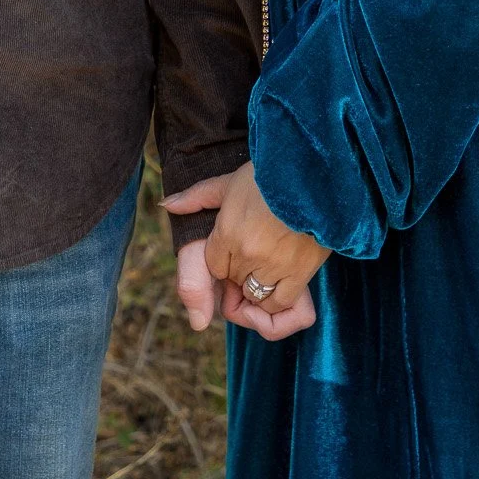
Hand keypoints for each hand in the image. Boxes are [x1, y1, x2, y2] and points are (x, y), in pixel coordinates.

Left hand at [165, 164, 326, 341]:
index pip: (215, 267)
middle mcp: (247, 254)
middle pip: (234, 281)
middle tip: (251, 256)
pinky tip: (278, 285)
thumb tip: (166, 204)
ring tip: (263, 272)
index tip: (234, 248)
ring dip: (256, 290)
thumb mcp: (228, 181)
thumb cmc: (269, 175)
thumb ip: (197, 197)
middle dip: (238, 274)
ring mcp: (274, 266)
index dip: (223, 261)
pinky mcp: (300, 273)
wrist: (313, 174)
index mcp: (227, 233)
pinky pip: (281, 303)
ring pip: (255, 296)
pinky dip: (276, 301)